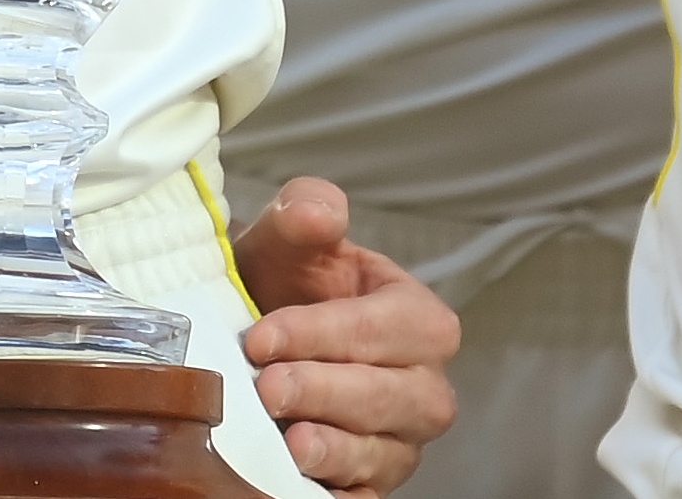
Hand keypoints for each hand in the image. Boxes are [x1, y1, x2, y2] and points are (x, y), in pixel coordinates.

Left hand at [235, 177, 460, 494]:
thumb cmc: (286, 286)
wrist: (259, 337)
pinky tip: (302, 485)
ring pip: (386, 452)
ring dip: (336, 450)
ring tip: (290, 442)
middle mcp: (422, 384)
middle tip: (269, 387)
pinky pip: (369, 498)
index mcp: (417, 318)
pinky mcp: (372, 481)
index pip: (385, 328)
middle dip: (328, 391)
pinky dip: (342, 497)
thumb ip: (304, 212)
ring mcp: (400, 440)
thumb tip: (317, 213)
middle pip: (393, 395)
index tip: (261, 337)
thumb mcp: (288, 241)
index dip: (324, 333)